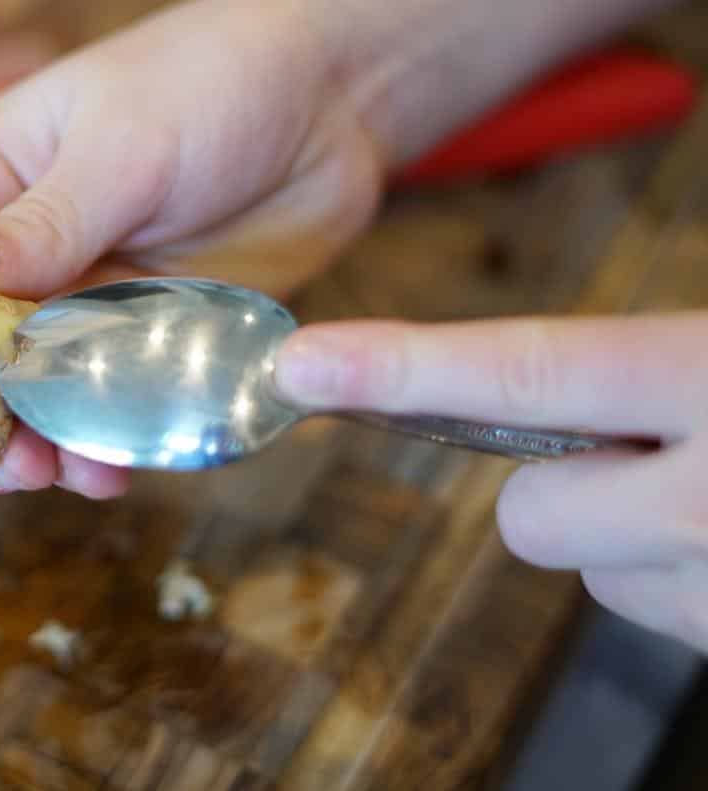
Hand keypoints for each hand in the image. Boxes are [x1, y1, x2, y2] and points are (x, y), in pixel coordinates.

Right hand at [0, 0, 387, 496]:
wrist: (325, 98)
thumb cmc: (211, 81)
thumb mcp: (124, 146)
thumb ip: (40, 225)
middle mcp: (10, 244)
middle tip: (9, 465)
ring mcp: (71, 292)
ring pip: (13, 391)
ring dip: (24, 444)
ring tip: (70, 473)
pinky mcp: (132, 329)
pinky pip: (92, 401)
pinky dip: (92, 441)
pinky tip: (115, 465)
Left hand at [274, 313, 707, 650]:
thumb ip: (623, 369)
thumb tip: (498, 390)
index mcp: (700, 378)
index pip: (525, 374)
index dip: (401, 370)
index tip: (301, 366)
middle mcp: (706, 493)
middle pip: (528, 513)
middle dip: (553, 490)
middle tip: (641, 452)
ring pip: (591, 568)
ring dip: (627, 534)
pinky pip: (650, 604)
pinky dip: (674, 574)